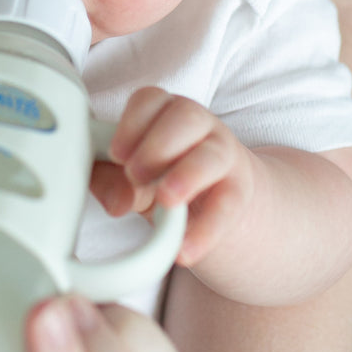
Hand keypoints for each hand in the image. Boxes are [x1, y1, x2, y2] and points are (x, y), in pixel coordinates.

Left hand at [94, 86, 254, 266]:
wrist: (217, 200)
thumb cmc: (161, 176)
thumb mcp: (131, 178)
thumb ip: (112, 183)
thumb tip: (115, 201)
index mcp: (164, 112)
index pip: (151, 100)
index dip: (132, 123)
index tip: (115, 154)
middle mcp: (198, 125)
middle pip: (185, 116)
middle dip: (157, 145)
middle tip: (134, 175)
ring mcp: (223, 155)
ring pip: (212, 154)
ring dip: (186, 175)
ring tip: (165, 200)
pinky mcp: (239, 191)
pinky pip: (227, 206)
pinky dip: (204, 230)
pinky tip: (184, 251)